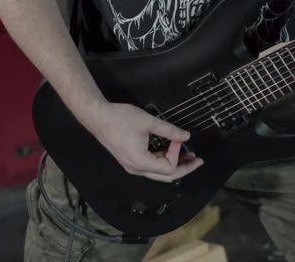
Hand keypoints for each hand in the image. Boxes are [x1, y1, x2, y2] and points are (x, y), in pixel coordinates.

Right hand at [81, 101, 203, 182]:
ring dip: (174, 164)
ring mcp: (132, 166)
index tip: (178, 138)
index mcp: (140, 161)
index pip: (168, 167)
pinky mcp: (130, 160)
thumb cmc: (119, 118)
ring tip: (187, 155)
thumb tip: (186, 136)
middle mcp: (136, 168)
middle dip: (184, 168)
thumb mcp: (148, 122)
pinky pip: (150, 166)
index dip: (177, 153)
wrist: (97, 116)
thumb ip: (169, 130)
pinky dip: (162, 160)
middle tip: (197, 160)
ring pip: (158, 173)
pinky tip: (169, 151)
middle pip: (166, 177)